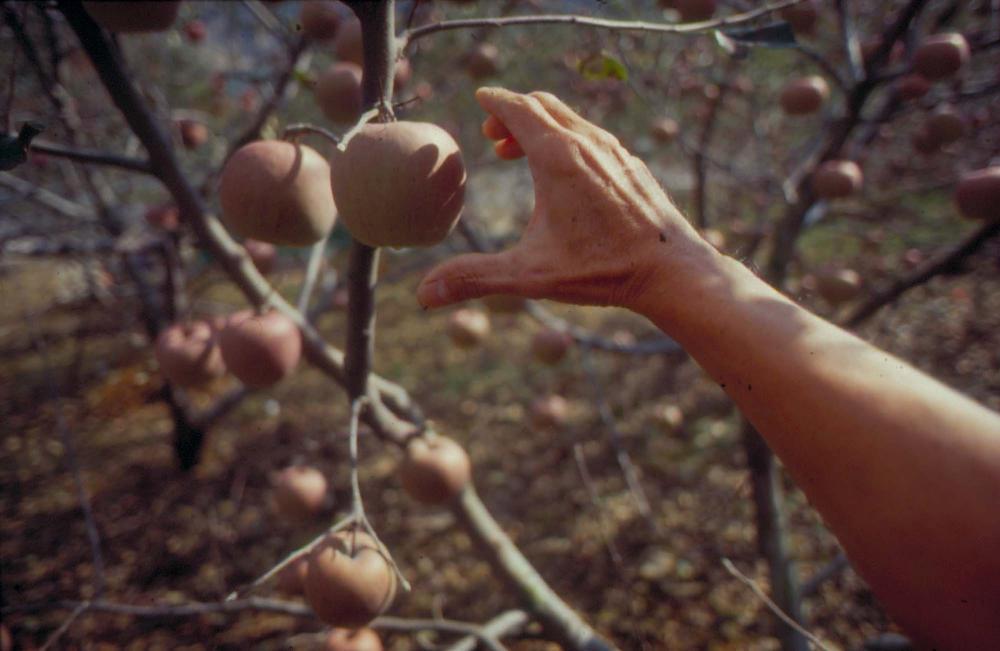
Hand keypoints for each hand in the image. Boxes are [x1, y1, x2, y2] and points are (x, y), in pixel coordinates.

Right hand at [417, 87, 715, 312]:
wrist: (670, 270)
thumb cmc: (601, 270)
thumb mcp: (530, 275)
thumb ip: (475, 278)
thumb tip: (424, 295)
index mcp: (557, 157)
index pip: (518, 108)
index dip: (495, 101)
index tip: (481, 99)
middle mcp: (587, 144)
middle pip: (543, 105)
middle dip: (513, 113)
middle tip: (494, 138)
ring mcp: (614, 151)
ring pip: (571, 118)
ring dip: (541, 125)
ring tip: (521, 154)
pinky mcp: (631, 164)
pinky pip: (593, 135)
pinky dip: (568, 137)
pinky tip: (567, 172)